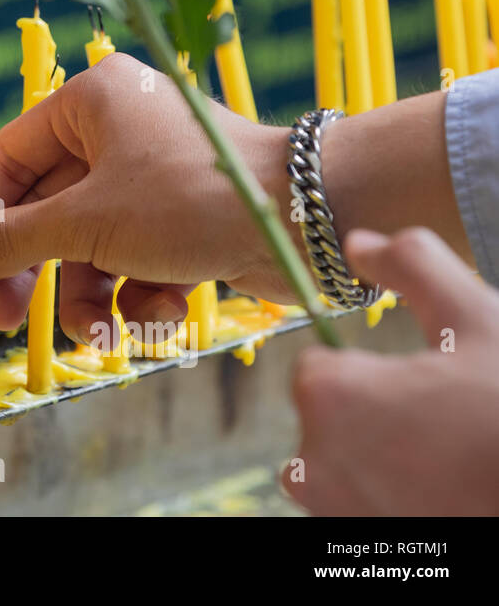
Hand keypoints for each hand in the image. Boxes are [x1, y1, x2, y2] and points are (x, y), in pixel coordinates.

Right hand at [0, 53, 294, 341]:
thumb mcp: (88, 224)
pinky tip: (162, 313)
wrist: (308, 221)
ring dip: (91, 297)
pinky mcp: (179, 217)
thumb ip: (12, 242)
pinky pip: (131, 258)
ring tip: (107, 333)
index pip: (6, 160)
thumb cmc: (191, 200)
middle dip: (36, 271)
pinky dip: (139, 294)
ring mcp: (149, 177)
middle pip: (44, 211)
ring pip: (88, 246)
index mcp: (88, 104)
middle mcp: (116, 132)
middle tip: (11, 320)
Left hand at [285, 227, 498, 514]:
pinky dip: (390, 502)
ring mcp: (334, 514)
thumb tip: (358, 241)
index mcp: (328, 395)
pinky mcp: (358, 548)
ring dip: (379, 461)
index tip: (423, 384)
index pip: (320, 368)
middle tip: (444, 425)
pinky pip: (358, 510)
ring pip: (341, 468)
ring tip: (446, 462)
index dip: (371, 371)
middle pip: (328, 421)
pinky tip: (442, 495)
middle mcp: (312, 461)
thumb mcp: (476, 318)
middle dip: (374, 416)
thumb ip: (413, 265)